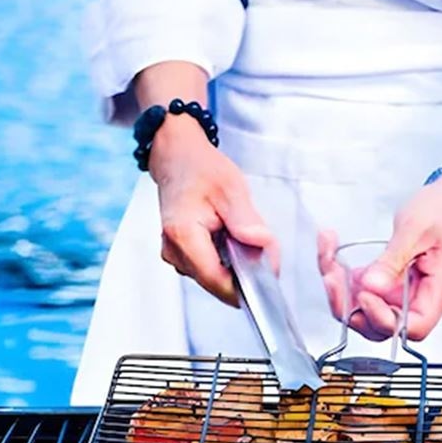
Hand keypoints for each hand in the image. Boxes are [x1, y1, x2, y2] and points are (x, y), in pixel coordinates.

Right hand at [150, 118, 278, 305]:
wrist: (177, 159)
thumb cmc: (199, 169)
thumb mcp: (231, 188)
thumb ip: (246, 221)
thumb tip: (262, 246)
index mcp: (183, 234)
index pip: (216, 280)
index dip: (245, 284)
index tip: (267, 273)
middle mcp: (173, 250)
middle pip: (215, 283)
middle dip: (242, 273)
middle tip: (260, 248)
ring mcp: (173, 255)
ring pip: (212, 278)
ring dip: (232, 266)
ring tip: (239, 237)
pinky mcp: (178, 255)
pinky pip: (206, 269)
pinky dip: (223, 260)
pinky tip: (227, 240)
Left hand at [318, 172, 441, 340]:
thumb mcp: (416, 229)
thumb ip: (393, 259)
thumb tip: (371, 285)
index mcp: (438, 290)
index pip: (411, 327)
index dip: (383, 319)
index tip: (364, 294)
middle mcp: (421, 297)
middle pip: (382, 325)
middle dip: (351, 307)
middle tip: (333, 277)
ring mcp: (405, 291)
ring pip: (367, 309)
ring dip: (342, 290)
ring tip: (329, 258)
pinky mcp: (392, 280)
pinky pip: (366, 290)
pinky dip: (345, 277)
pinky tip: (335, 255)